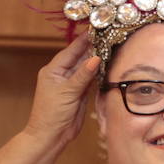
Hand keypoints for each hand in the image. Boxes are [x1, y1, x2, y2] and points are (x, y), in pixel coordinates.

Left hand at [22, 34, 98, 154]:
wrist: (51, 136)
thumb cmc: (52, 114)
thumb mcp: (67, 92)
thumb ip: (82, 75)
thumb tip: (95, 57)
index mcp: (54, 70)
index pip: (71, 50)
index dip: (84, 40)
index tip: (96, 28)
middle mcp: (62, 74)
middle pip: (80, 57)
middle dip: (93, 48)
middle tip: (109, 36)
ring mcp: (72, 84)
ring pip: (86, 68)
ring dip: (97, 60)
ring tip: (112, 47)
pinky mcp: (80, 94)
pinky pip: (91, 80)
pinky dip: (98, 73)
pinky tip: (108, 66)